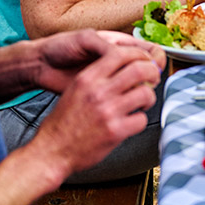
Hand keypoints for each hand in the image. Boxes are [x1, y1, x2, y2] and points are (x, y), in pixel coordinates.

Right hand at [28, 42, 163, 175]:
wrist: (51, 151)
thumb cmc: (62, 122)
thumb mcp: (75, 89)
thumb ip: (98, 76)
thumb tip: (126, 67)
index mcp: (87, 78)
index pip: (121, 53)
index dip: (139, 55)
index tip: (145, 61)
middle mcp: (98, 92)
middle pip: (139, 69)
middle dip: (152, 73)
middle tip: (153, 79)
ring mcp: (108, 111)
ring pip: (145, 94)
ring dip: (149, 98)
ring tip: (142, 103)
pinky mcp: (115, 131)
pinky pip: (141, 119)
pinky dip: (140, 120)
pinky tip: (132, 122)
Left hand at [31, 29, 165, 95]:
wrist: (41, 66)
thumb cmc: (60, 47)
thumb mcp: (84, 40)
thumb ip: (107, 47)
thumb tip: (128, 58)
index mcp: (119, 45)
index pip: (149, 50)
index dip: (155, 59)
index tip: (153, 68)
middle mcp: (119, 62)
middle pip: (148, 69)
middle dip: (151, 75)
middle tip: (146, 82)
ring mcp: (112, 78)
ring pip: (138, 85)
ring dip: (141, 89)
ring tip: (134, 92)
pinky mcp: (103, 92)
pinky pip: (122, 98)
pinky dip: (127, 100)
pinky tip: (122, 101)